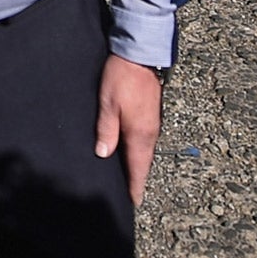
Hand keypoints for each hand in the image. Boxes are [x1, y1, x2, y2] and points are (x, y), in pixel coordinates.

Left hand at [94, 55, 163, 205]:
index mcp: (140, 134)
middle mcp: (150, 132)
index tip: (133, 202)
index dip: (135, 185)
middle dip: (137, 179)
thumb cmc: (121, 78)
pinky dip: (138, 150)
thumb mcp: (108, 104)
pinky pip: (145, 140)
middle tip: (129, 194)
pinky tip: (129, 151)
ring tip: (128, 177)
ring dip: (137, 164)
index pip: (138, 167)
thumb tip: (104, 155)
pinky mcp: (150, 115)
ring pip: (144, 151)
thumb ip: (106, 130)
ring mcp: (152, 123)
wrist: (138, 55)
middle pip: (143, 162)